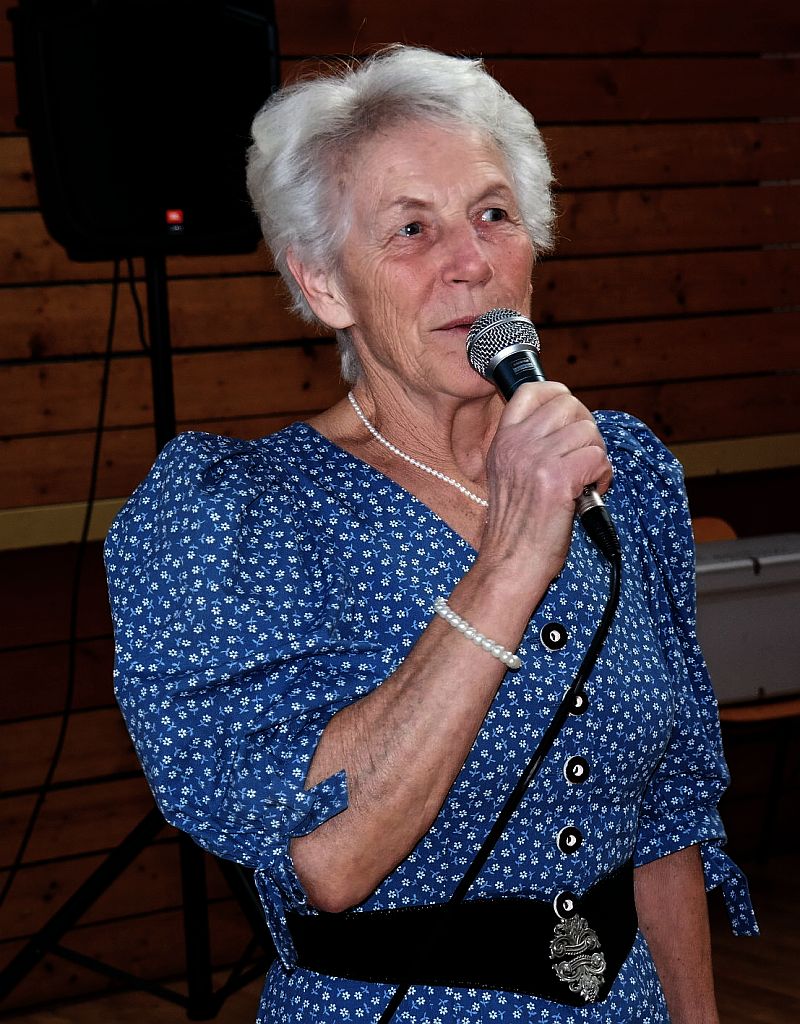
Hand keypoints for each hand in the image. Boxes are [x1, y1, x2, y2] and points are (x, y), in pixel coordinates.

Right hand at [480, 381, 611, 580]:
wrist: (511, 563)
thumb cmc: (517, 528)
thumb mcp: (508, 476)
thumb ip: (527, 447)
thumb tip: (567, 425)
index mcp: (503, 441)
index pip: (533, 390)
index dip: (560, 397)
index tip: (571, 419)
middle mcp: (516, 444)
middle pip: (569, 405)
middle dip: (586, 428)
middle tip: (584, 457)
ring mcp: (536, 459)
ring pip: (588, 431)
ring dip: (596, 455)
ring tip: (587, 480)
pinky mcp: (557, 479)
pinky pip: (597, 457)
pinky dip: (603, 475)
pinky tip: (591, 492)